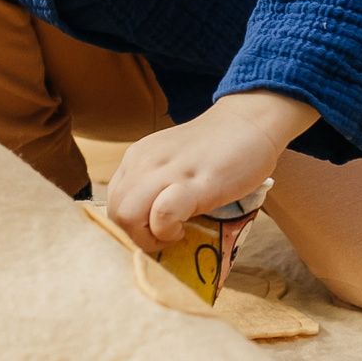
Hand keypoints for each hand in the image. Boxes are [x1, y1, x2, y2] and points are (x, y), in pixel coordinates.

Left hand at [107, 91, 316, 251]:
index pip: (111, 202)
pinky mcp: (195, 183)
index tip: (151, 231)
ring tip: (173, 233)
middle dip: (134, 237)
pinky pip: (162, 214)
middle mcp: (145, 162)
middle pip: (115, 212)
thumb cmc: (216, 148)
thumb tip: (147, 225)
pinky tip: (185, 228)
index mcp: (137, 158)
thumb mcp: (173, 163)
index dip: (128, 226)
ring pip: (128, 215)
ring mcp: (168, 171)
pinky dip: (168, 231)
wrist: (250, 122)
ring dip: (147, 237)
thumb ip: (155, 185)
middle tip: (162, 237)